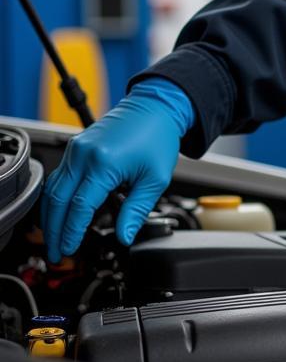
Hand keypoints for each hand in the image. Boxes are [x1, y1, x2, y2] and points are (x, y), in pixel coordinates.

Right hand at [41, 79, 193, 261]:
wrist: (156, 108)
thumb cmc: (158, 138)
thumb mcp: (155, 179)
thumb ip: (137, 210)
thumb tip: (125, 235)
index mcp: (104, 163)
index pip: (80, 207)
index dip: (72, 232)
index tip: (69, 249)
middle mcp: (84, 154)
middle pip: (58, 200)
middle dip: (54, 230)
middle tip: (57, 252)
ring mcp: (77, 149)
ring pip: (53, 189)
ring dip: (50, 216)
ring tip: (55, 238)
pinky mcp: (76, 146)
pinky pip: (59, 176)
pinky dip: (55, 198)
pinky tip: (57, 213)